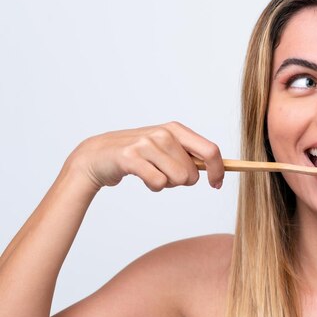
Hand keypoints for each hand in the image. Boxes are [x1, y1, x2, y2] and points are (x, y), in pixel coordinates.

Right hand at [67, 121, 224, 190]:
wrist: (98, 155)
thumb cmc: (139, 155)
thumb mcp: (166, 148)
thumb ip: (190, 155)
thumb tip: (219, 167)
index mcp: (176, 129)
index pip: (210, 150)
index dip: (218, 170)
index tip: (217, 185)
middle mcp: (164, 133)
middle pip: (193, 173)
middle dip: (182, 181)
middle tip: (164, 173)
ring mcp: (147, 144)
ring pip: (177, 179)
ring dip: (166, 184)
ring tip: (151, 173)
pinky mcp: (131, 157)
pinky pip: (158, 183)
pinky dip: (153, 187)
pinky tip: (141, 176)